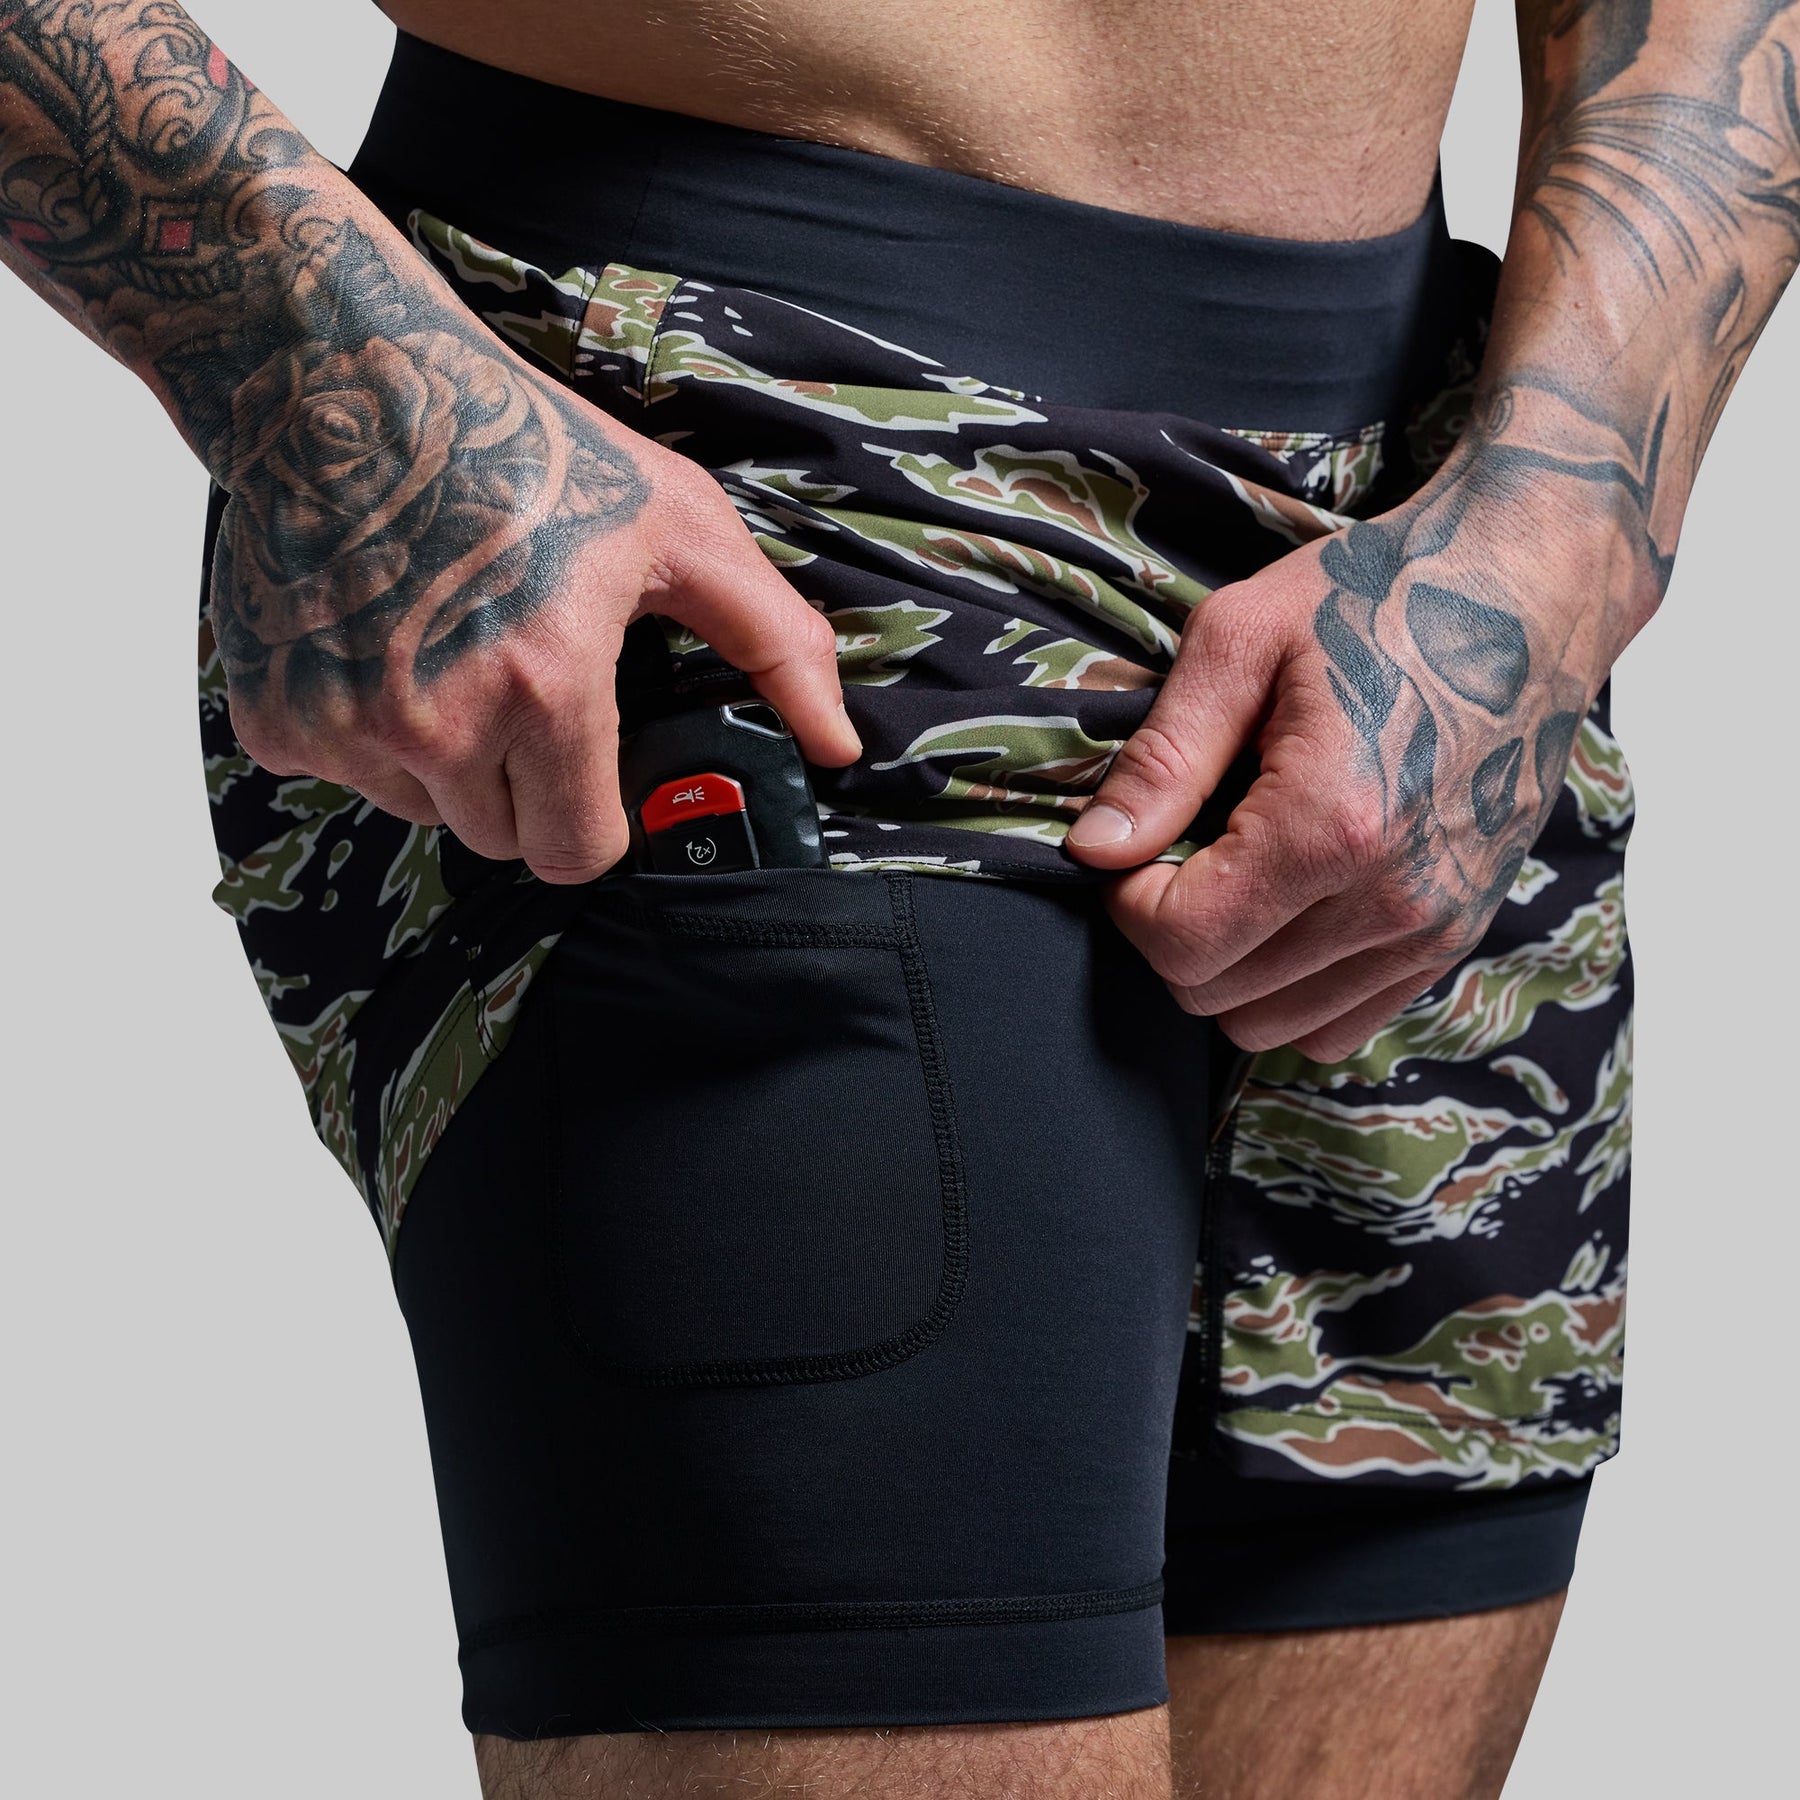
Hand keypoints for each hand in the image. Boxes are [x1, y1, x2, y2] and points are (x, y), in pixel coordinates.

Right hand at [205, 224, 856, 884]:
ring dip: (445, 760)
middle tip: (522, 679)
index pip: (577, 856)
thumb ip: (773, 644)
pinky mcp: (276, 716)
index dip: (596, 821)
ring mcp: (346, 725)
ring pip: (423, 810)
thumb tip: (839, 747)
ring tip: (452, 644)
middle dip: (523, 784)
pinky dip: (367, 729)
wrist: (342, 374)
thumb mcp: (681, 528)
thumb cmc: (521, 441)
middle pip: (500, 838)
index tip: (592, 774)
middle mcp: (437, 724)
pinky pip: (345, 773)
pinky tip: (384, 639)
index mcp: (547, 690)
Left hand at [1065, 445, 1651, 1060]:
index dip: (1128, 903)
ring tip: (1234, 873)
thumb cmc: (1379, 597)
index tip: (1133, 846)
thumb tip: (1094, 851)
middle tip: (1179, 850)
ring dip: (1226, 965)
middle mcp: (1394, 898)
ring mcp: (1435, 929)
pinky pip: (1337, 1025)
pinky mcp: (1456, 939)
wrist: (1527, 592)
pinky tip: (1284, 907)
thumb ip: (1162, 759)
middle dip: (1169, 931)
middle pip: (1216, 993)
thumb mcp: (1239, 642)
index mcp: (1332, 823)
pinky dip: (1288, 988)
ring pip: (1270, 1024)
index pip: (1183, 943)